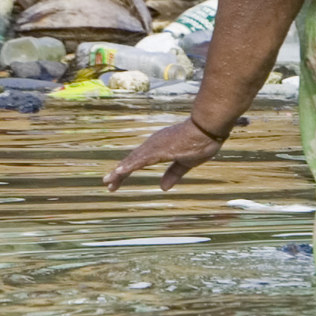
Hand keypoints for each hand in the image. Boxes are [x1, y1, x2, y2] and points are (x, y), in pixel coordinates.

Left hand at [105, 118, 228, 192]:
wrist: (208, 128)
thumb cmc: (200, 142)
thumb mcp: (186, 163)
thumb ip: (174, 174)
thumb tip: (163, 187)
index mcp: (159, 148)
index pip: (139, 161)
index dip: (127, 170)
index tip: (116, 181)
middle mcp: (154, 145)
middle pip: (132, 160)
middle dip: (119, 173)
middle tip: (107, 183)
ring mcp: (155, 145)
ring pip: (134, 160)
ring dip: (121, 171)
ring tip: (109, 180)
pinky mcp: (160, 148)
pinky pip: (142, 159)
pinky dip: (130, 166)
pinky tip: (120, 172)